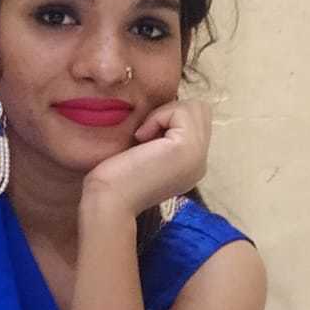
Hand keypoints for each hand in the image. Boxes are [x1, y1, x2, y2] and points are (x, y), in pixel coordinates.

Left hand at [82, 96, 211, 217]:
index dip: (169, 120)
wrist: (108, 201)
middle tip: (146, 137)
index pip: (196, 122)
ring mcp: (198, 156)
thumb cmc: (116, 179)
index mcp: (191, 166)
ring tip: (144, 139)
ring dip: (165, 114)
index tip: (145, 142)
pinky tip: (142, 139)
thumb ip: (165, 136)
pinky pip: (182, 111)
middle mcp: (200, 163)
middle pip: (200, 111)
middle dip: (171, 113)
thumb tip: (170, 113)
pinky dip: (158, 117)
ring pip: (195, 108)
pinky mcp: (188, 148)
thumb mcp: (149, 154)